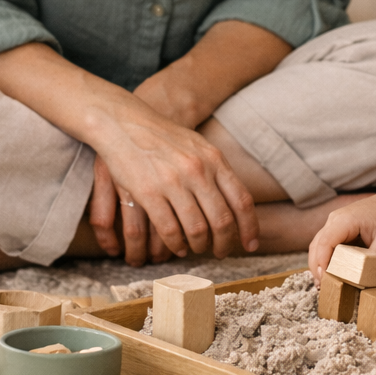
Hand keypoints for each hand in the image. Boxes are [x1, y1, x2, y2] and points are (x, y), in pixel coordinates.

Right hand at [85, 94, 258, 264]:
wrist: (124, 123)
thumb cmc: (164, 137)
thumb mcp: (198, 146)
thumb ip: (217, 170)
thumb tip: (236, 201)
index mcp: (214, 159)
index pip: (242, 200)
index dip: (249, 227)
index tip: (251, 244)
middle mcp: (197, 171)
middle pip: (222, 220)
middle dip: (225, 243)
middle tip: (221, 252)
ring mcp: (173, 182)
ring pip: (196, 229)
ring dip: (198, 246)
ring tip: (196, 249)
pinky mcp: (148, 193)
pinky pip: (169, 230)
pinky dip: (175, 244)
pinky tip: (176, 247)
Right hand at [308, 188, 375, 282]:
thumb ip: (374, 260)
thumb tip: (362, 279)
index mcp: (345, 220)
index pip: (325, 243)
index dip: (322, 263)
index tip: (325, 281)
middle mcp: (335, 220)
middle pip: (317, 245)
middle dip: (317, 267)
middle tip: (323, 287)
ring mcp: (335, 223)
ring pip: (319, 245)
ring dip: (319, 264)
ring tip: (324, 284)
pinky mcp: (339, 228)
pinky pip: (327, 245)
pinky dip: (326, 259)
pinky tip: (331, 273)